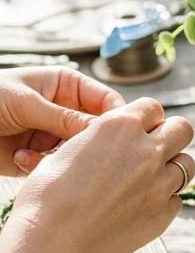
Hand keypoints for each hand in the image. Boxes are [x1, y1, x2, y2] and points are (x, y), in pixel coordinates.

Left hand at [0, 67, 124, 176]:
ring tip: (35, 152)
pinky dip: (39, 165)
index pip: (106, 101)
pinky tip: (20, 157)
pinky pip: (55, 166)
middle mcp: (65, 111)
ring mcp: (52, 135)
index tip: (117, 134)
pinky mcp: (39, 157)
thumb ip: (65, 117)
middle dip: (86, 142)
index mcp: (67, 86)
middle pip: (96, 130)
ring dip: (58, 155)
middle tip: (79, 151)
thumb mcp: (28, 102)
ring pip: (77, 152)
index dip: (116, 117)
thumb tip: (104, 130)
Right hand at [10, 98, 194, 252]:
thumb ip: (101, 140)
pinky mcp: (163, 214)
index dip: (145, 119)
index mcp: (119, 127)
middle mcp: (147, 151)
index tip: (136, 131)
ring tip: (149, 180)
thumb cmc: (47, 196)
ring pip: (187, 165)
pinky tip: (140, 208)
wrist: (52, 242)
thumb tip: (112, 141)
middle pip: (183, 129)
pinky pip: (176, 199)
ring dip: (171, 169)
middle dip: (171, 135)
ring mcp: (159, 184)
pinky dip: (164, 201)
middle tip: (154, 150)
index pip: (153, 107)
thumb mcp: (68, 151)